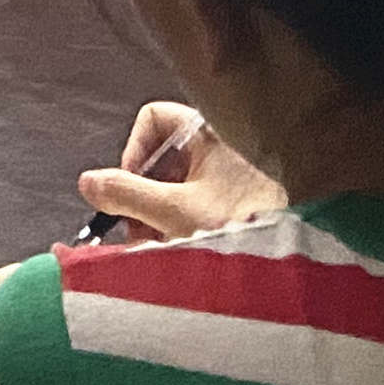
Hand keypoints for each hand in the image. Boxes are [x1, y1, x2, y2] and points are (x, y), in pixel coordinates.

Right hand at [73, 102, 282, 243]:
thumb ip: (126, 194)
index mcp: (208, 134)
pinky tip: (179, 253)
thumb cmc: (244, 225)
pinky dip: (180, 226)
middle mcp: (219, 148)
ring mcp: (229, 177)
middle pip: (160, 158)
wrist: (296, 265)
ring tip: (160, 249)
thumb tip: (87, 183)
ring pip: (175, 187)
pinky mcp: (237, 205)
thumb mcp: (175, 211)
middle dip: (141, 196)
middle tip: (138, 231)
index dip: (134, 151)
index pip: (153, 119)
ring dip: (157, 217)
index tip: (131, 188)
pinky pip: (195, 206)